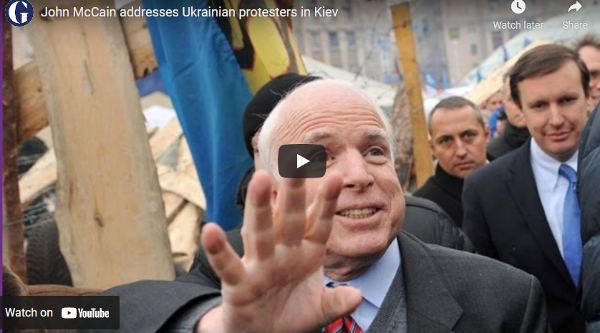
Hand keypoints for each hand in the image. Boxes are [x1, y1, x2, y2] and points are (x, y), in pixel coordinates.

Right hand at [197, 170, 361, 331]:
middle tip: (297, 162)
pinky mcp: (237, 285)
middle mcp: (280, 254)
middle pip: (287, 218)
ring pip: (259, 232)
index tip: (335, 178)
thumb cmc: (289, 313)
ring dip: (260, 207)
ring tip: (261, 179)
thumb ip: (336, 302)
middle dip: (293, 192)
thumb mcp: (319, 309)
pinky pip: (228, 266)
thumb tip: (358, 296)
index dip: (325, 204)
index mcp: (304, 254)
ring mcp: (258, 266)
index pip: (316, 225)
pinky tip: (211, 230)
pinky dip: (219, 250)